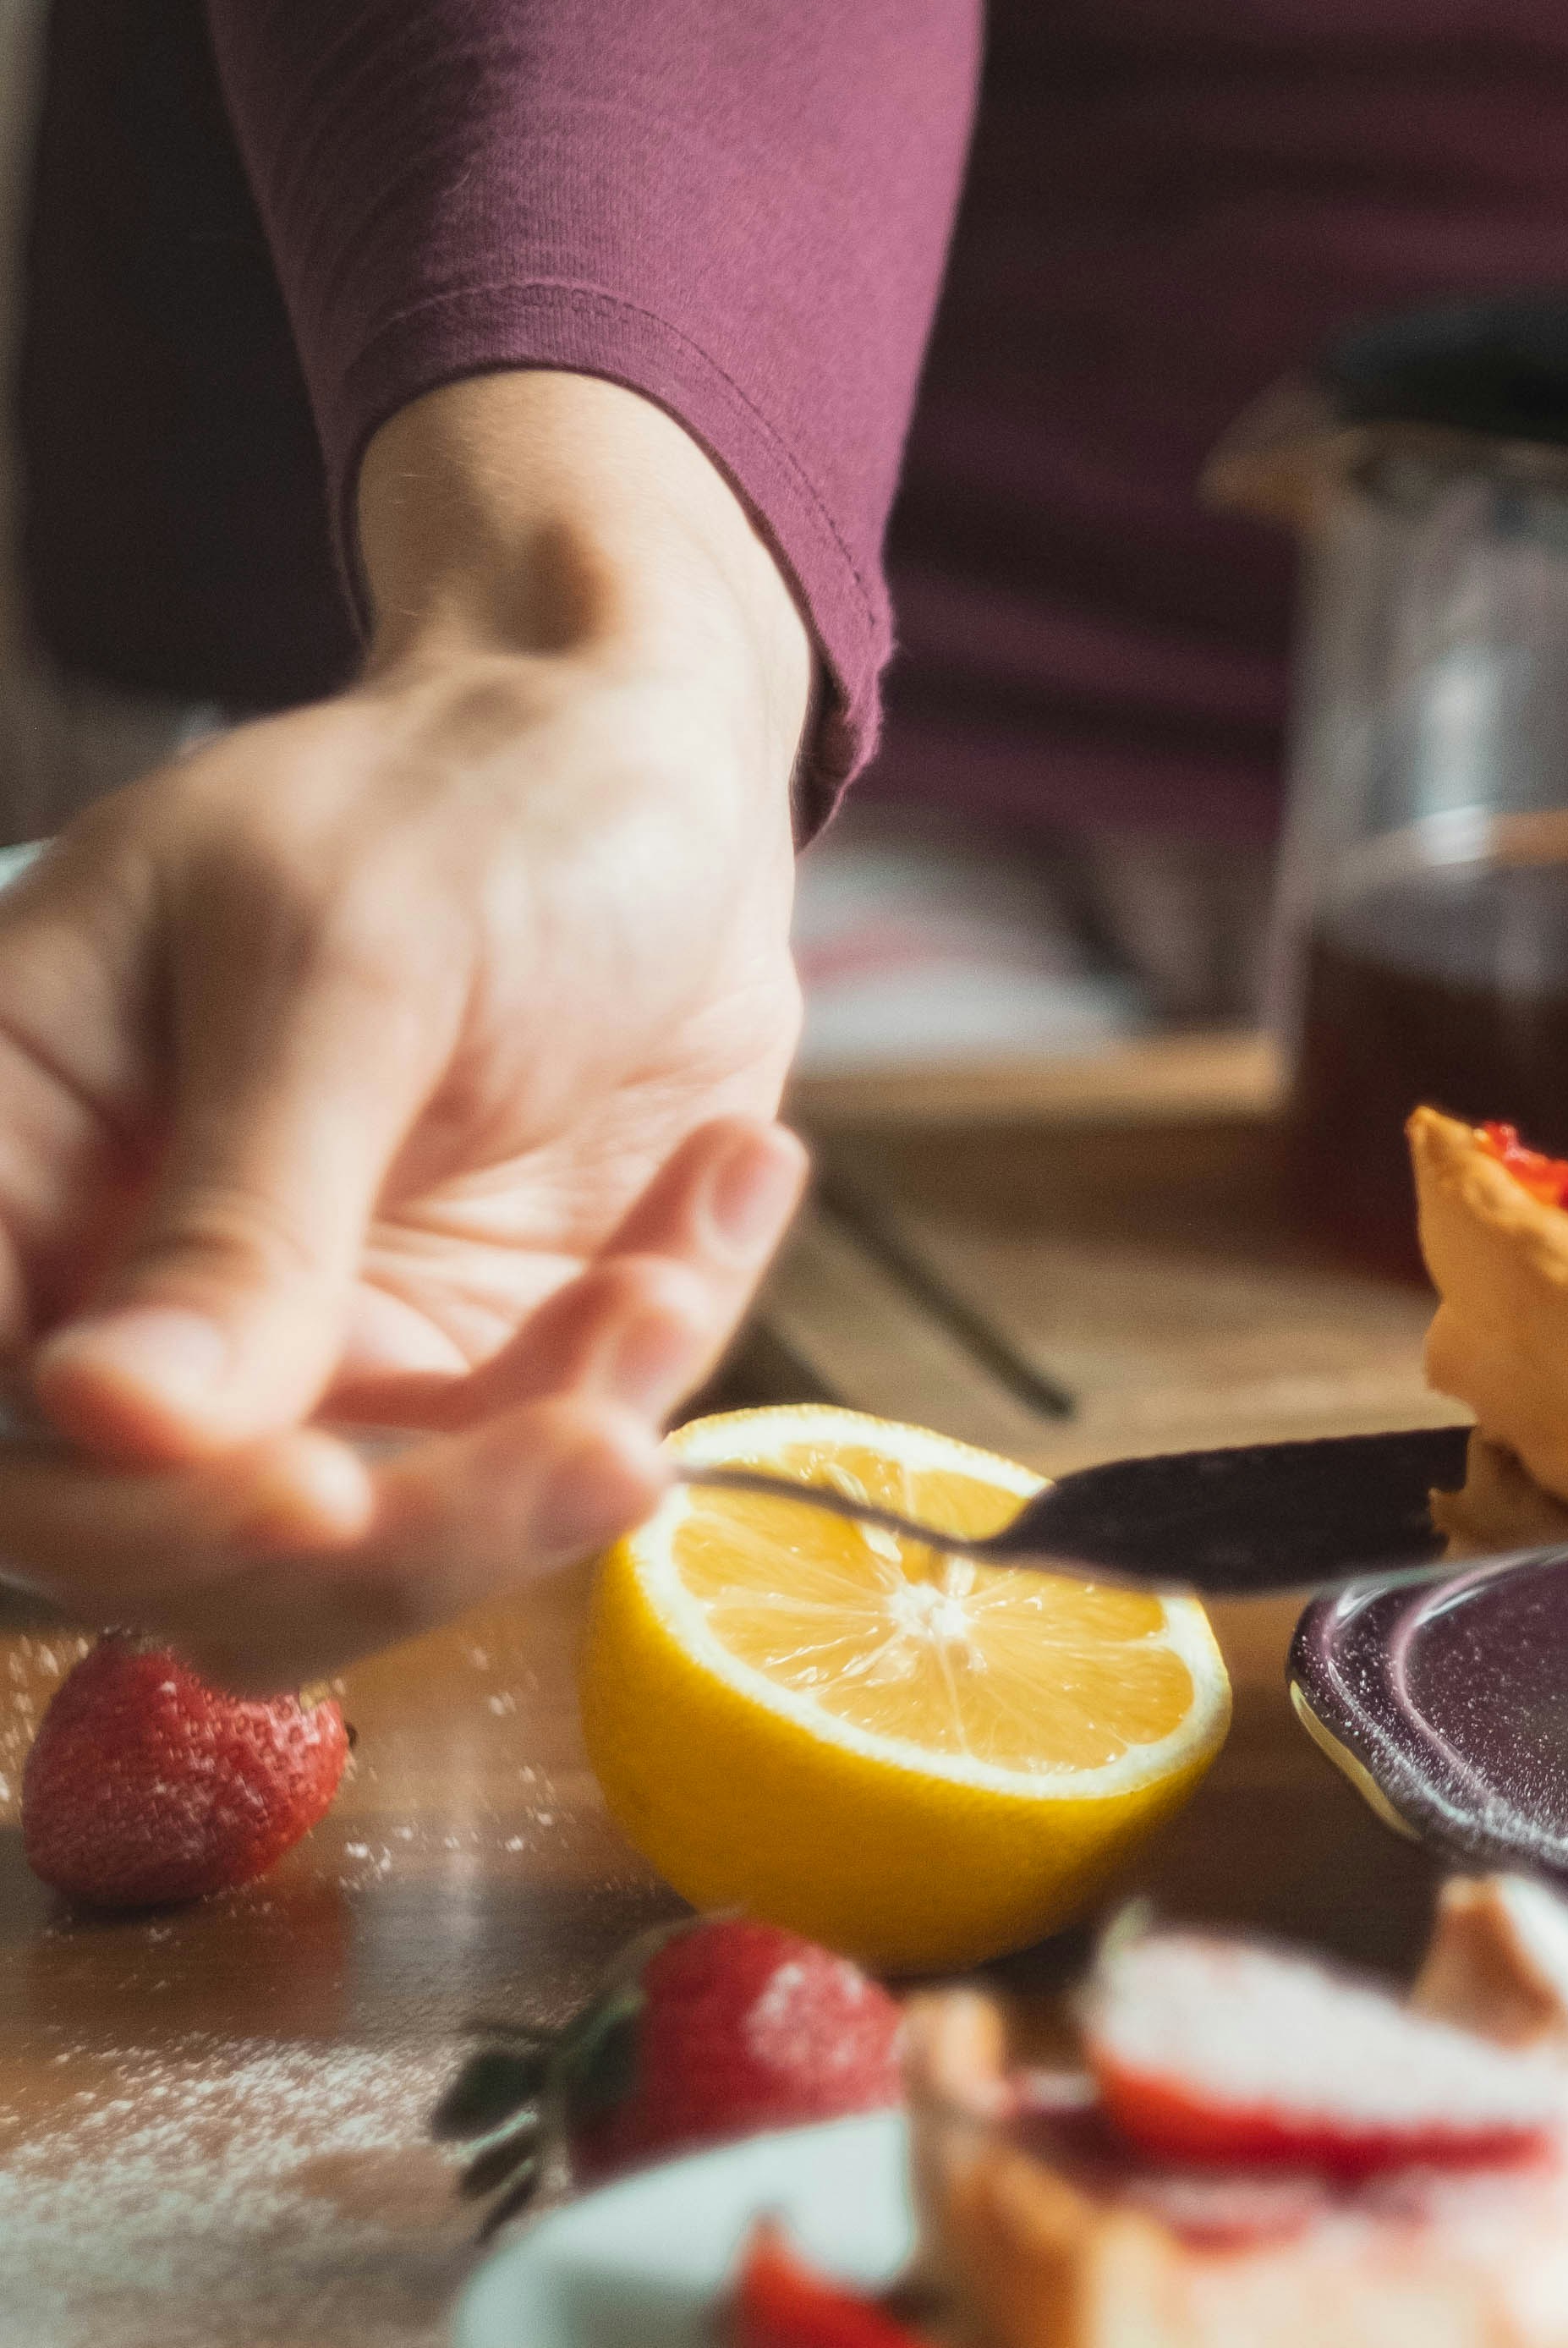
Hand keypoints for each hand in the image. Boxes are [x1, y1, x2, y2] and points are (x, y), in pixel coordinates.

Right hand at [0, 373, 815, 1685]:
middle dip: (391, 1542)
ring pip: (345, 1576)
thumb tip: (107, 1416)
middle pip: (155, 1555)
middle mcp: (118, 1293)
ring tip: (666, 1291)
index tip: (320, 1495)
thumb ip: (241, 1206)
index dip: (129, 1509)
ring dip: (536, 1486)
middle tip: (591, 1444)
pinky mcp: (456, 1378)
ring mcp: (288, 1355)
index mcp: (12, 1158)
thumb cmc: (458, 803)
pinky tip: (716, 1184)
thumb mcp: (343, 966)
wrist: (644, 771)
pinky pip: (528, 1484)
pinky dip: (639, 1378)